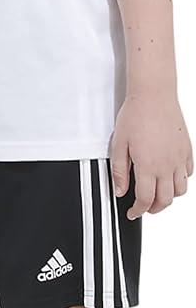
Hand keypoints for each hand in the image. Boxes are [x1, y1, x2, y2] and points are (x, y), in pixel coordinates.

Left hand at [110, 94, 192, 217]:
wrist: (154, 94)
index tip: (132, 213)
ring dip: (170, 197)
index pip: (146, 200)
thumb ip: (119, 171)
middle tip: (145, 207)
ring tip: (159, 194)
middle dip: (154, 208)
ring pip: (181, 190)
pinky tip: (171, 176)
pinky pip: (189, 173)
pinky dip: (181, 180)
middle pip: (166, 199)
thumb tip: (120, 191)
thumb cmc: (135, 115)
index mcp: (148, 166)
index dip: (138, 211)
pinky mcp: (187, 149)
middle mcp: (167, 165)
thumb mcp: (118, 144)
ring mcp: (180, 157)